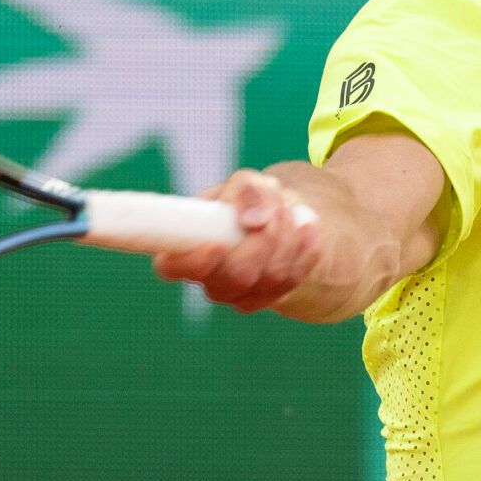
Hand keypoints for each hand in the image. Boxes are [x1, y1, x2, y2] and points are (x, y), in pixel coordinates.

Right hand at [151, 168, 321, 313]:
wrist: (276, 215)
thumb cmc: (250, 197)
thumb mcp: (247, 182)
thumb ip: (245, 190)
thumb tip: (253, 221)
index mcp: (184, 248)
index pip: (172, 268)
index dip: (193, 262)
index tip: (218, 245)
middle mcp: (208, 277)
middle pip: (234, 276)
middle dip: (262, 242)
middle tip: (277, 211)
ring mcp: (237, 294)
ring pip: (268, 279)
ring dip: (286, 242)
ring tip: (291, 212)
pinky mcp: (266, 297)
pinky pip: (290, 282)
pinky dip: (304, 253)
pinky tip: (309, 230)